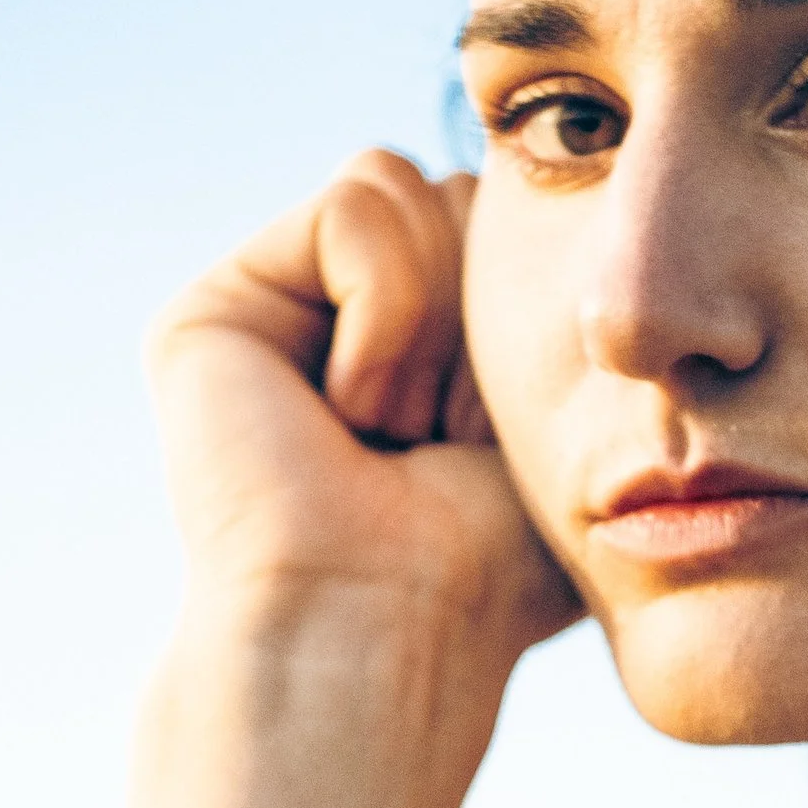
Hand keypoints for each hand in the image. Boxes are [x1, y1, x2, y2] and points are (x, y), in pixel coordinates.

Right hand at [147, 149, 580, 667]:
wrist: (392, 622)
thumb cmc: (492, 562)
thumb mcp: (559, 420)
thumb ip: (550, 310)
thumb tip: (590, 213)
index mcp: (418, 352)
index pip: (502, 225)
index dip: (533, 311)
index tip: (499, 434)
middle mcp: (338, 326)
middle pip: (460, 194)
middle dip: (485, 310)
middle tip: (443, 435)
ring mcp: (274, 315)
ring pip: (407, 184)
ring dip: (435, 322)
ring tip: (394, 429)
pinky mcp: (218, 308)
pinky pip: (356, 203)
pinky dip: (388, 313)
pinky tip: (351, 411)